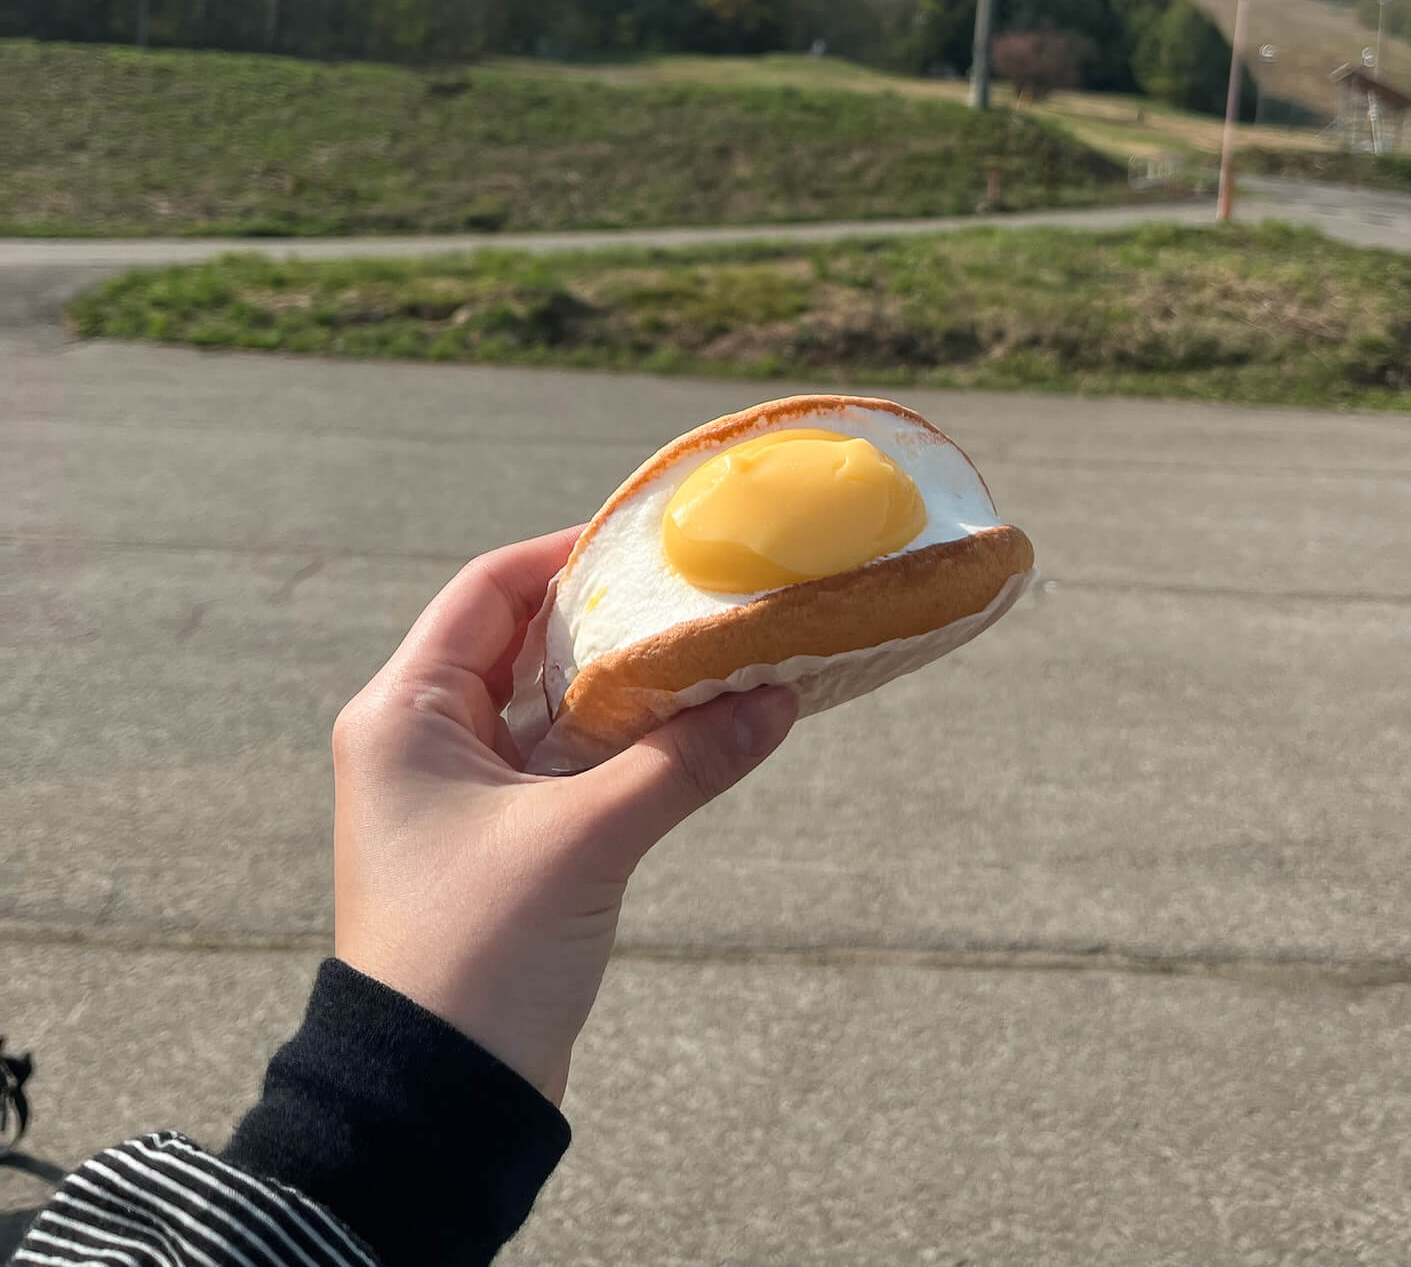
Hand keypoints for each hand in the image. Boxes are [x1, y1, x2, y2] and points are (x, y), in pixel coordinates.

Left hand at [331, 529, 796, 1104]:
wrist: (434, 1102)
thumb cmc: (479, 953)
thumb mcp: (586, 841)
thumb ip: (683, 761)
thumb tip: (777, 697)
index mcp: (403, 713)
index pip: (488, 591)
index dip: (566, 554)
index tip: (648, 539)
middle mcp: (419, 738)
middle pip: (521, 641)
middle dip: (608, 619)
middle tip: (693, 594)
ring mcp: (456, 793)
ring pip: (548, 705)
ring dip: (622, 685)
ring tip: (708, 652)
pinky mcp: (494, 841)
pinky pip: (560, 762)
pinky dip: (620, 743)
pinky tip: (691, 729)